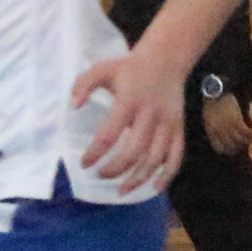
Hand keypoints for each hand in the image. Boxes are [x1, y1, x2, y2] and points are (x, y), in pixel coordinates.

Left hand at [72, 47, 188, 190]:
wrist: (166, 59)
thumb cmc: (129, 68)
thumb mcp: (101, 69)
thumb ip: (83, 85)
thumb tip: (72, 107)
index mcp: (129, 101)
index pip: (109, 134)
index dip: (95, 153)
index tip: (84, 163)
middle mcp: (150, 115)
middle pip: (134, 152)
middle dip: (116, 169)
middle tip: (101, 176)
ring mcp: (167, 124)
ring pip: (155, 159)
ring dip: (138, 178)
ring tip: (121, 190)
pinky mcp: (179, 129)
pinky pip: (175, 157)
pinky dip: (166, 176)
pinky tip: (154, 188)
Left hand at [200, 93, 251, 155]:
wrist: (216, 92)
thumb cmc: (211, 104)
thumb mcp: (208, 119)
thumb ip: (213, 129)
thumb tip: (223, 138)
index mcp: (211, 132)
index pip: (220, 148)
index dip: (227, 151)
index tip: (233, 149)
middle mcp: (220, 132)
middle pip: (232, 147)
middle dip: (239, 148)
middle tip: (244, 145)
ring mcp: (228, 127)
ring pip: (240, 141)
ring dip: (247, 141)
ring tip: (250, 138)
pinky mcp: (237, 120)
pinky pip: (246, 132)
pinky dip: (251, 133)